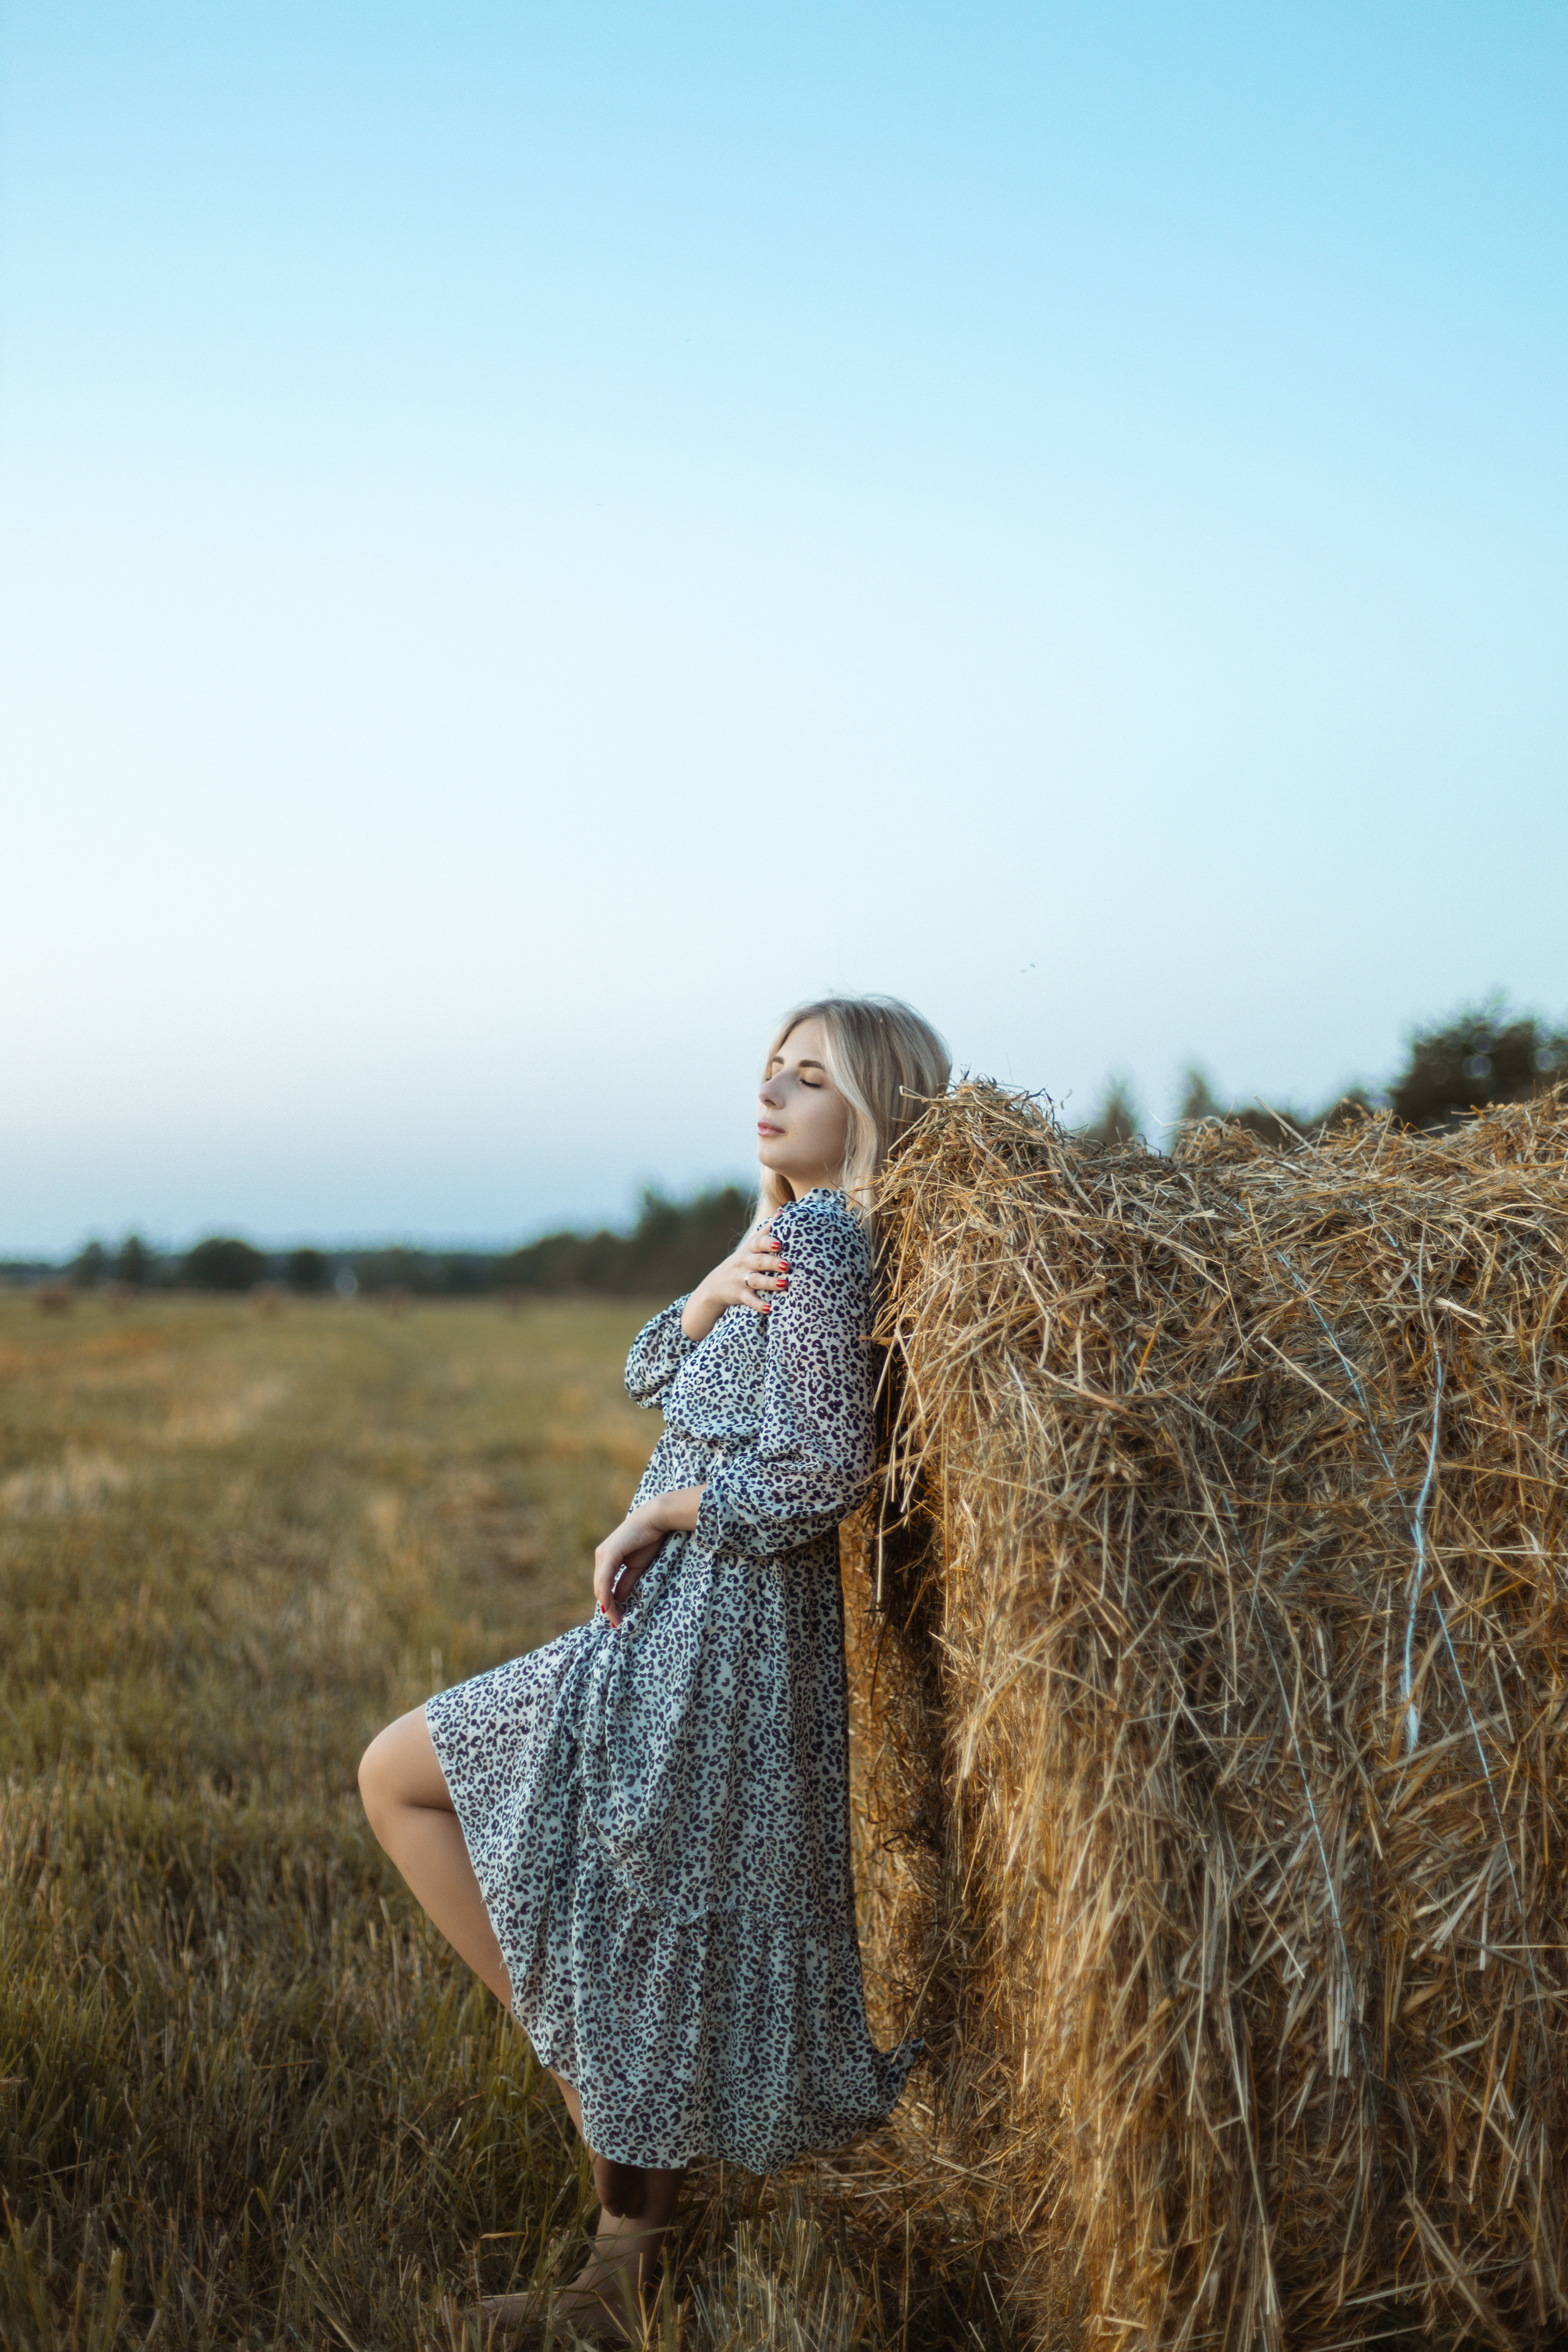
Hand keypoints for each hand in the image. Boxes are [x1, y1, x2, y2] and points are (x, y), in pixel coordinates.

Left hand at [593, 1511, 666, 1627]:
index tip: (618, 1620)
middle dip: (608, 1608)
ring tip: (616, 1620)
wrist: (656, 1520)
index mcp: (607, 1558)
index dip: (609, 1604)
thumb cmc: (649, 1540)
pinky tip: (610, 1606)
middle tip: (618, 1624)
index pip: (604, 1586)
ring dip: (607, 1605)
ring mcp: (603, 1554)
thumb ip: (626, 1583)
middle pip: (599, 1588)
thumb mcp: (637, 1567)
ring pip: (600, 1586)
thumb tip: (618, 1601)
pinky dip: (606, 1594)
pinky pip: (605, 1579)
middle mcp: (601, 1556)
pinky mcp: (609, 1553)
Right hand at [680, 1226, 789, 1341]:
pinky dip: (759, 1305)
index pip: (758, 1243)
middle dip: (773, 1263)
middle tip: (787, 1265)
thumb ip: (767, 1230)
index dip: (769, 1243)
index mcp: (749, 1249)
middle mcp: (744, 1263)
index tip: (780, 1244)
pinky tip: (769, 1308)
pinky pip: (750, 1300)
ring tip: (784, 1284)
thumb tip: (784, 1211)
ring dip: (770, 1283)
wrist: (715, 1285)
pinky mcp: (740, 1295)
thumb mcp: (750, 1245)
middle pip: (760, 1261)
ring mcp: (741, 1279)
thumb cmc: (741, 1261)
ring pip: (757, 1281)